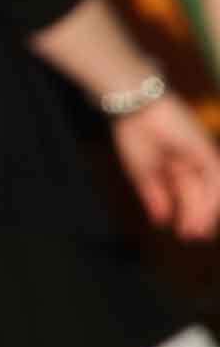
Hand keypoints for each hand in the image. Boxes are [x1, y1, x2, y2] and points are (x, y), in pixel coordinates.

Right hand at [113, 96, 219, 243]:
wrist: (135, 108)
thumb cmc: (133, 135)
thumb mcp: (141, 172)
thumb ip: (154, 196)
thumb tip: (161, 220)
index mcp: (172, 164)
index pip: (185, 193)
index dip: (186, 213)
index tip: (185, 234)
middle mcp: (189, 160)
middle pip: (199, 192)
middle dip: (198, 215)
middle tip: (195, 237)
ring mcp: (199, 153)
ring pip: (210, 186)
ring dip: (206, 209)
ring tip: (199, 230)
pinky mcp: (204, 147)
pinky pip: (215, 174)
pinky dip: (213, 195)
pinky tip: (208, 212)